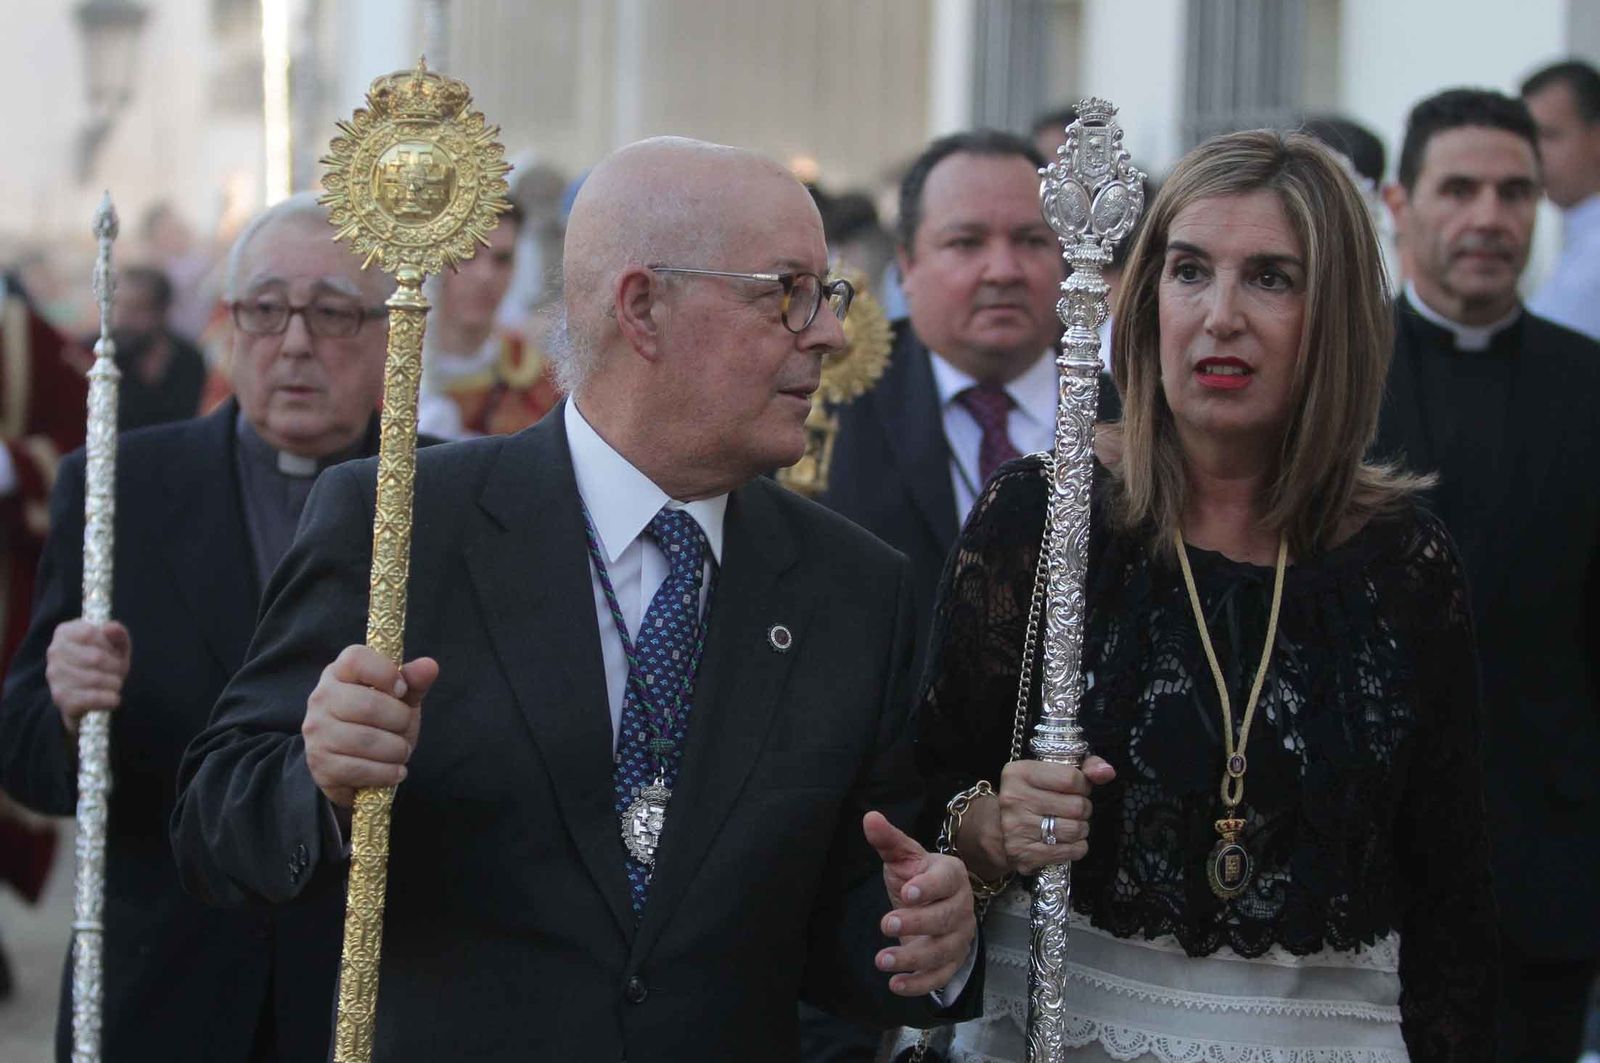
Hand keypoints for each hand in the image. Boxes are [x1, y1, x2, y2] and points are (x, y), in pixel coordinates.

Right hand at [46, 619, 130, 736]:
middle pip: (96, 657)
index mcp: (65, 632)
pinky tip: (113, 698)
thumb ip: (117, 633)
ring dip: (114, 683)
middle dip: (116, 666)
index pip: (90, 633)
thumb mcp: (116, 644)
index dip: (109, 644)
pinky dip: (108, 699)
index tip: (114, 652)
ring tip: (115, 683)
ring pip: (95, 679)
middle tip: (119, 671)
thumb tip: (111, 628)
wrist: (91, 694)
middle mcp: (54, 652)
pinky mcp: (60, 697)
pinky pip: (90, 698)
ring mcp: (55, 675)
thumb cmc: (105, 662)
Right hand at [301, 645, 438, 809]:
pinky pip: (361, 769)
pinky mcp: (320, 766)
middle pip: (367, 705)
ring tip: (400, 751)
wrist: (354, 766)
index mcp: (339, 673)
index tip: (401, 690)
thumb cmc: (379, 723)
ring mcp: (317, 733)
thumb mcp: (400, 699)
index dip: (386, 673)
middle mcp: (321, 699)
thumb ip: (414, 682)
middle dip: (400, 720)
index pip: (356, 659)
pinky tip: (394, 771)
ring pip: (367, 740)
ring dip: (396, 750)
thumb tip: (430, 666)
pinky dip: (388, 773)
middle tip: (403, 728)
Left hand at [863, 811, 975, 997]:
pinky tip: (896, 984)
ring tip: (882, 960)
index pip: (946, 881)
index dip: (929, 888)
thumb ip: (888, 840)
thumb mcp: (902, 857)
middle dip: (917, 923)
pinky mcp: (953, 961)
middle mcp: (962, 905)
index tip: (906, 893)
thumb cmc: (917, 877)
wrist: (933, 905)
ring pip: (943, 950)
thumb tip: (869, 818)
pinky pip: (941, 976)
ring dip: (912, 958)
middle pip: (947, 918)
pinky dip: (920, 984)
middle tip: (885, 924)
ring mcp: (960, 935)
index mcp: (952, 875)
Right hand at [989, 756, 1115, 874]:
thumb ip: (1084, 767)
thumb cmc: (1032, 796)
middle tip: (1072, 809)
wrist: (999, 829)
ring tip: (1069, 824)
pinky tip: (1065, 841)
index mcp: (1018, 773)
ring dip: (1080, 828)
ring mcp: (1017, 828)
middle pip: (1076, 806)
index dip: (1083, 785)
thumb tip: (1107, 772)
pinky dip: (1076, 847)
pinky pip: (1071, 851)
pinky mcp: (1024, 854)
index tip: (1076, 788)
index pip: (1071, 778)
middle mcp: (1014, 799)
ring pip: (1076, 830)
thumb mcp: (1050, 772)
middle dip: (1082, 808)